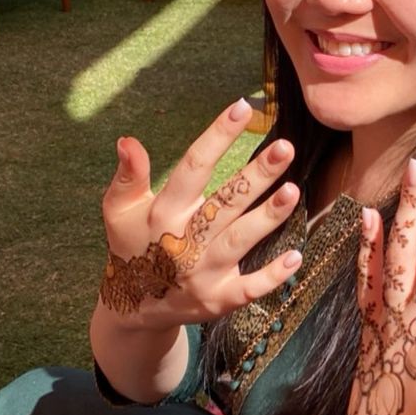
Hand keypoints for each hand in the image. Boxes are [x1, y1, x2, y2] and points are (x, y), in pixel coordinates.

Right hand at [98, 99, 301, 330]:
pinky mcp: (217, 300)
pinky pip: (248, 289)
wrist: (134, 306)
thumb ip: (128, 176)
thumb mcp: (119, 209)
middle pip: (224, 203)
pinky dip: (272, 276)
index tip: (243, 108)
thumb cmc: (132, 244)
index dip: (217, 136)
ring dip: (267, 218)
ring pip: (239, 241)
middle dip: (256, 176)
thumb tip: (128, 141)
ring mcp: (202, 273)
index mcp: (162, 213)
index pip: (192, 167)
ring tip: (292, 191)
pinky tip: (295, 257)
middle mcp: (184, 242)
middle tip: (285, 147)